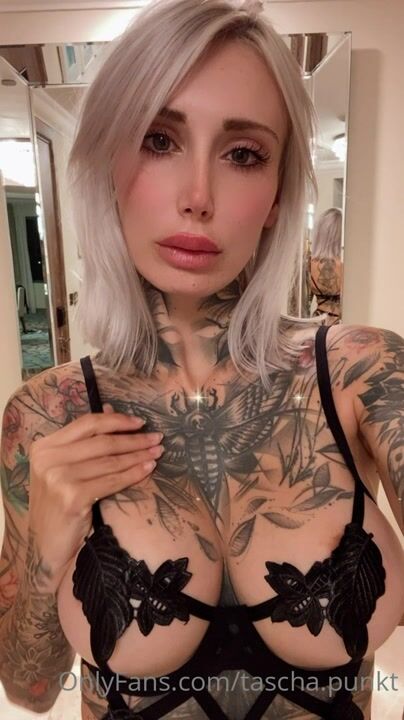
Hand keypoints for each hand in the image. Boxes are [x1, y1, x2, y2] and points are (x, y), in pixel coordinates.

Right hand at [27, 406, 163, 590]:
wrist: (48, 547)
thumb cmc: (59, 506)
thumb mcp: (66, 469)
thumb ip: (85, 442)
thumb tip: (110, 410)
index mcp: (44, 447)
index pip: (87, 424)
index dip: (116, 421)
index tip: (140, 422)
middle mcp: (48, 459)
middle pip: (102, 441)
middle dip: (134, 439)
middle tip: (157, 438)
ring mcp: (58, 478)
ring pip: (110, 461)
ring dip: (138, 455)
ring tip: (157, 452)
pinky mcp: (72, 497)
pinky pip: (112, 481)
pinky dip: (133, 474)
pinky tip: (147, 469)